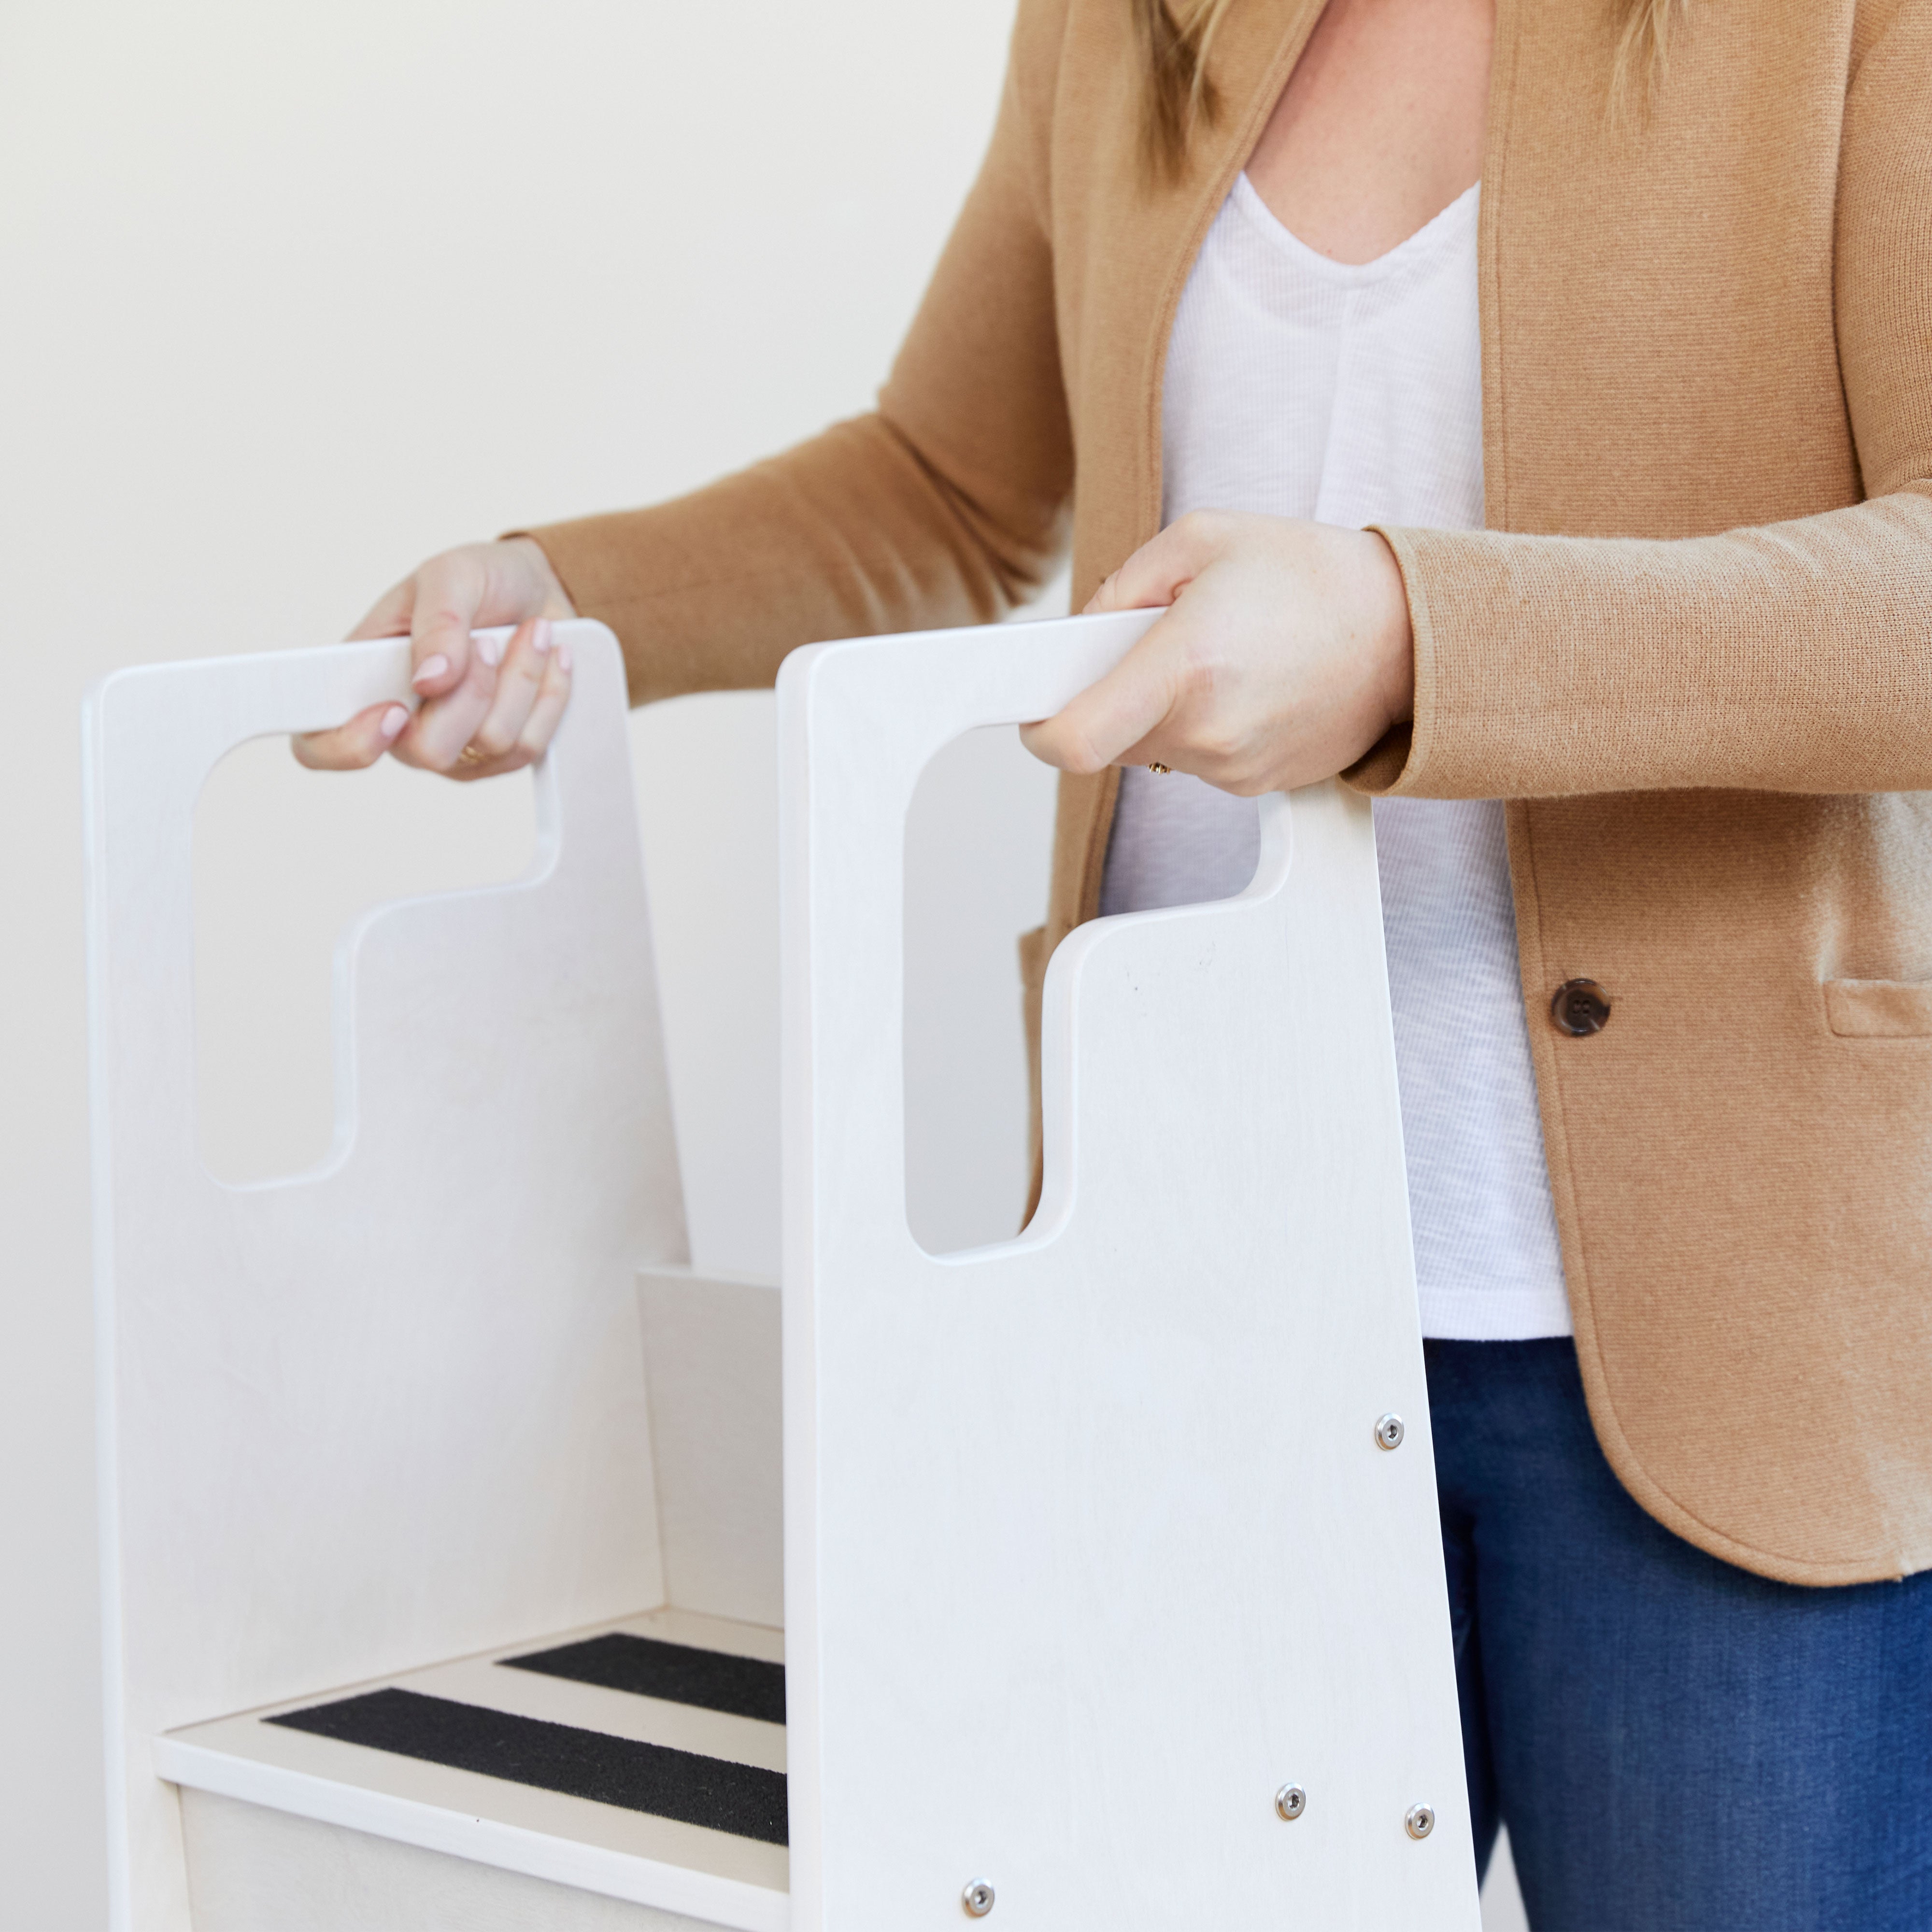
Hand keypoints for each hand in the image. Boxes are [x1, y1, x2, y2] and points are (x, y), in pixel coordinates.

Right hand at [294, 536, 578, 778]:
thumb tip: (430, 682)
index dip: (349, 745)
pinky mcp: (502, 756)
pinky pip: (531, 746)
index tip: (395, 710)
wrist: (538, 591)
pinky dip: (549, 694)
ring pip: (492, 744)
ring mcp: (455, 749)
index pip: (320, 745)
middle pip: (429, 752)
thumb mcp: (449, 577)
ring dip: (520, 680)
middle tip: (487, 641)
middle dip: (471, 692)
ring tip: (532, 632)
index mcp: (362, 682)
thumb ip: (436, 624)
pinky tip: (552, 657)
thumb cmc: (479, 581)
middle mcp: (402, 728)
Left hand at [1019, 512, 1413, 794]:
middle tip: (1157, 643)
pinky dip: (1204, 724)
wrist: (1411, 634)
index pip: (1073, 740)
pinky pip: (1197, 758)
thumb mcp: (1203, 539)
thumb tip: (1080, 637)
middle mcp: (1207, 731)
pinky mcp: (1256, 785)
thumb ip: (1122, 589)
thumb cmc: (1314, 576)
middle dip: (1114, 693)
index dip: (1041, 728)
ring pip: (1152, 749)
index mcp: (1185, 667)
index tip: (1037, 707)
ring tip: (1221, 655)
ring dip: (1163, 707)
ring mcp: (1234, 768)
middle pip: (1108, 739)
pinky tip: (1250, 682)